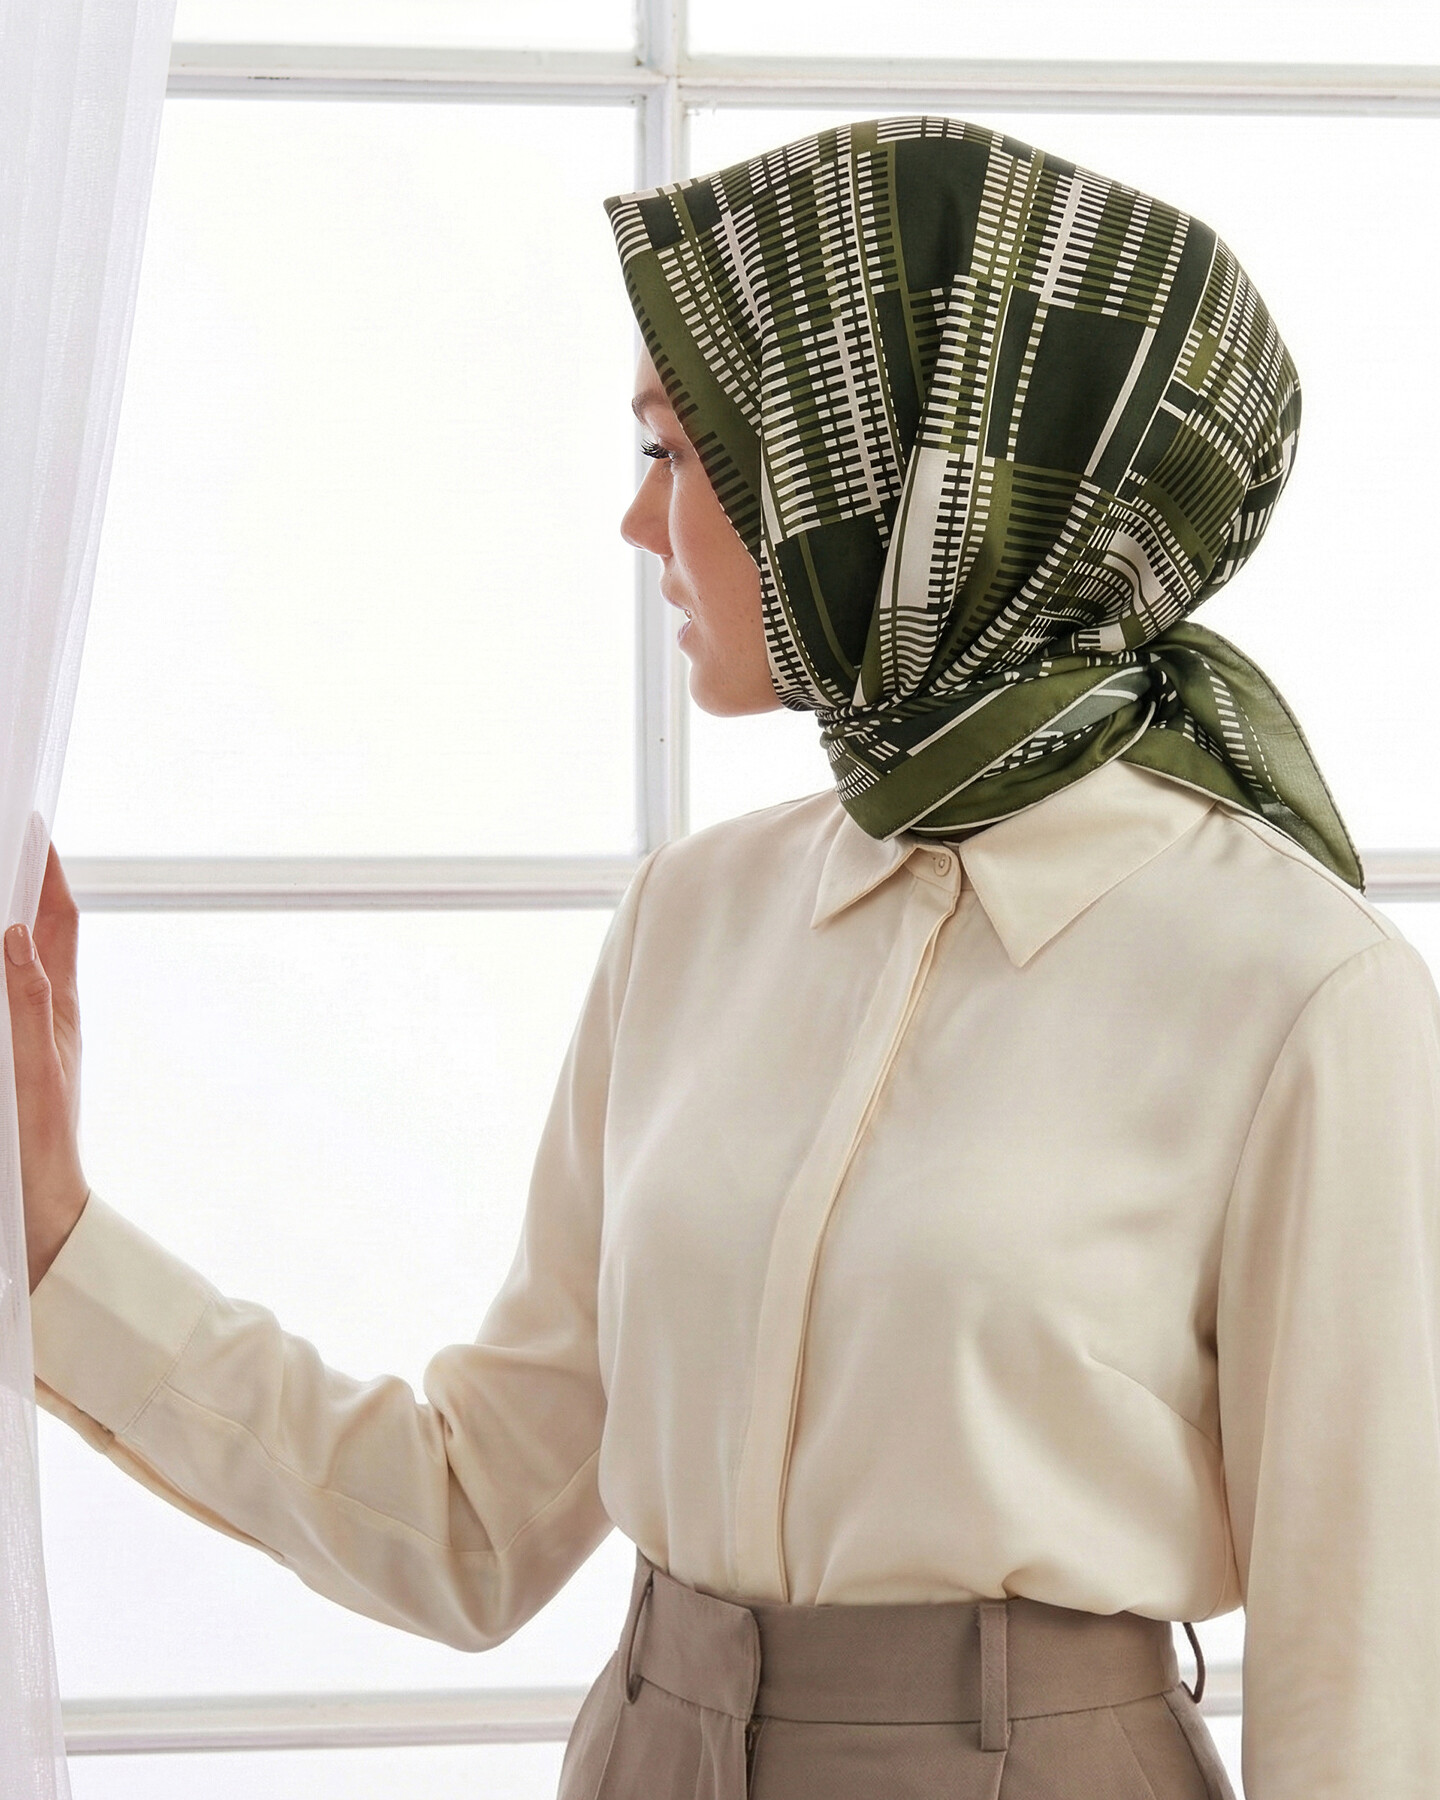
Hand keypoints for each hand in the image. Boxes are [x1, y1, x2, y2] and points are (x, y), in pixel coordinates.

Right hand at [5, 840, 88, 1291]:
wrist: (37, 1211)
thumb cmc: (43, 1143)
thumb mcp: (35, 1065)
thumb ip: (26, 1000)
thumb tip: (13, 933)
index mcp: (59, 1005)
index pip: (55, 920)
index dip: (47, 871)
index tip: (33, 827)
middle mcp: (44, 1012)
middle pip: (32, 932)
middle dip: (18, 885)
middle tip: (5, 843)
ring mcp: (24, 1034)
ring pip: (12, 963)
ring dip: (3, 924)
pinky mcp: (7, 1058)